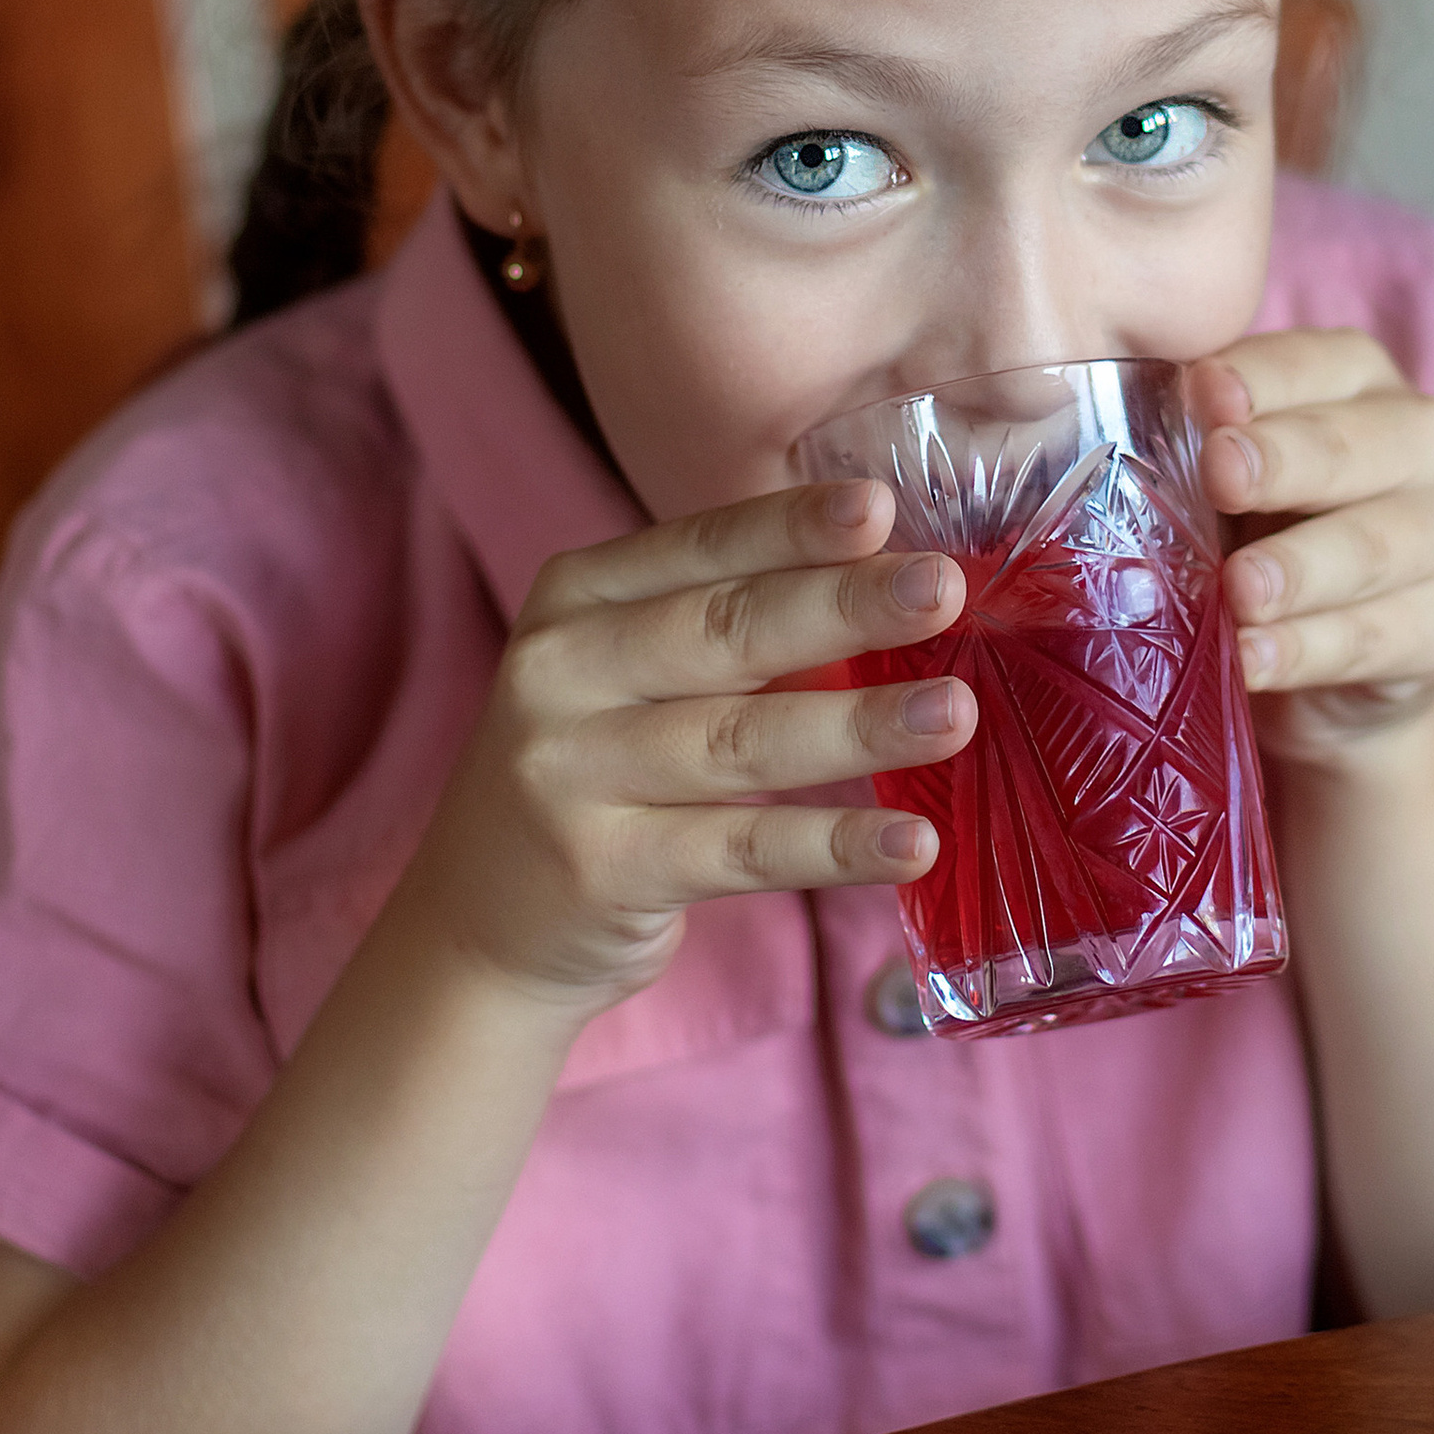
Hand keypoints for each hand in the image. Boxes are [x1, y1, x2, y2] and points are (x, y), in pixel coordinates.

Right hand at [403, 482, 971, 1008]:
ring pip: (740, 743)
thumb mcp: (625, 672)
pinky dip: (834, 846)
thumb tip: (889, 577)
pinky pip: (742, 853)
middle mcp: (560, 673)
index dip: (790, 527)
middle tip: (941, 589)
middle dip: (840, 606)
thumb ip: (724, 622)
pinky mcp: (601, 870)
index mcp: (576, 599)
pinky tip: (913, 841)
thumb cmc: (595, 772)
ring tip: (953, 715)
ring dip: (856, 727)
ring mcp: (571, 775)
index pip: (698, 548)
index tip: (880, 507)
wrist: (480, 925)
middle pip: (722, 632)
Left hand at [1186, 331, 1433, 767]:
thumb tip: (1112, 429)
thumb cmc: (1258, 529)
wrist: (1319, 655)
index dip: (1261, 380)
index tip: (1204, 395)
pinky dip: (1307, 651)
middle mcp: (1426, 442)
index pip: (1317, 363)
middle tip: (1221, 477)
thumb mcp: (1220, 477)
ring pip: (1375, 546)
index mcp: (1362, 380)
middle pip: (1354, 448)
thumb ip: (1192, 444)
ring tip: (1238, 592)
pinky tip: (1254, 660)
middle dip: (1285, 462)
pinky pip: (1376, 638)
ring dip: (1300, 569)